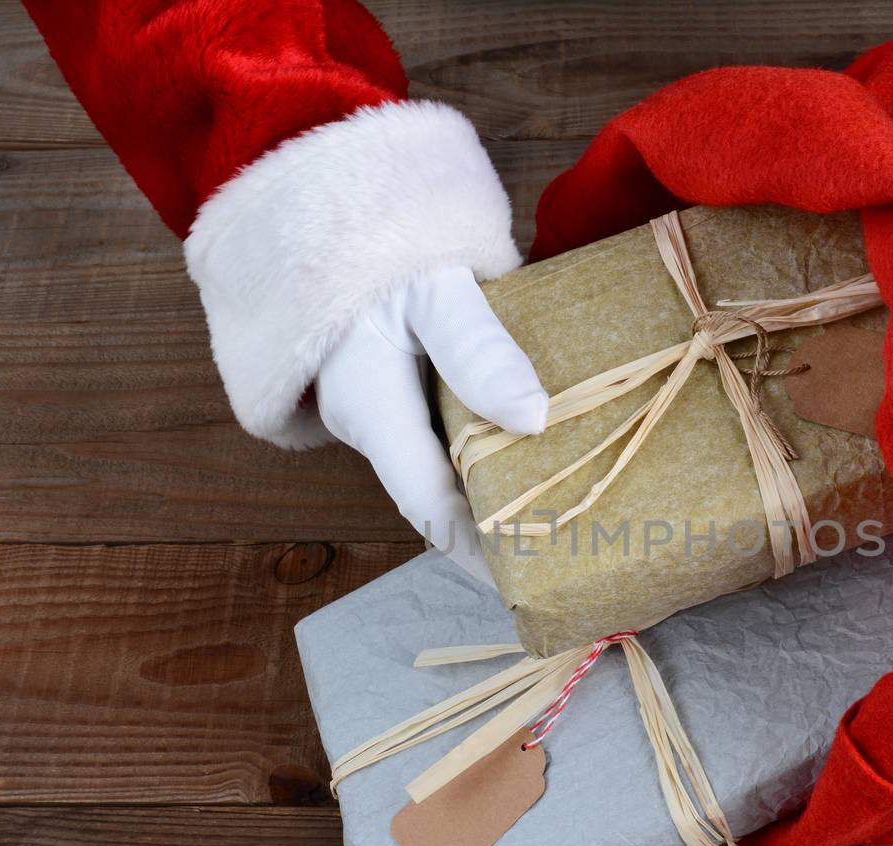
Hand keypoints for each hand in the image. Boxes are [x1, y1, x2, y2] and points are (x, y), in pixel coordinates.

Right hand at [317, 266, 547, 584]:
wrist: (325, 209)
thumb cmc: (372, 247)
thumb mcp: (430, 287)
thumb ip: (477, 348)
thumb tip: (534, 419)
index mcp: (375, 413)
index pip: (432, 509)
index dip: (479, 555)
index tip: (528, 589)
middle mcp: (377, 426)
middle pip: (442, 502)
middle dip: (495, 538)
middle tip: (564, 562)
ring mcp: (388, 411)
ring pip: (447, 471)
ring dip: (497, 497)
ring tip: (567, 521)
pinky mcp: (406, 390)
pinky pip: (451, 438)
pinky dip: (494, 455)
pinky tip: (543, 457)